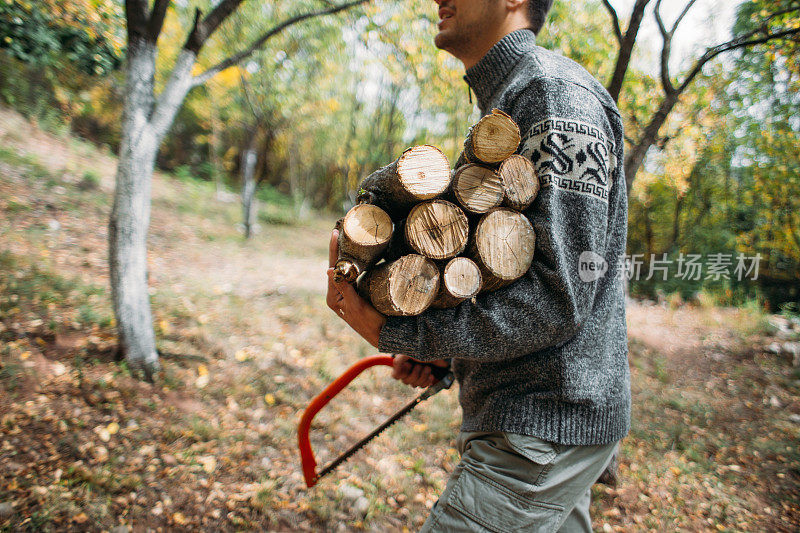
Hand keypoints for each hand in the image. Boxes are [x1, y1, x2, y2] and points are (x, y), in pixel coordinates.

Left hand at [327, 228, 385, 347]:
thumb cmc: (369, 323)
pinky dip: (354, 264)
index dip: (333, 249)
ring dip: (346, 255)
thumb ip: (343, 288)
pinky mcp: (355, 294)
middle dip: (338, 249)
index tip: (334, 233)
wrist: (381, 335)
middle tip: (340, 230)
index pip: (332, 268)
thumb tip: (328, 270)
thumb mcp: (356, 305)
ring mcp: (346, 294)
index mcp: (333, 297)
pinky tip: (357, 255)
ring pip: (344, 270)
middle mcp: (337, 294)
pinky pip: (352, 275)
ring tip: (347, 238)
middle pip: (336, 266)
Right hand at [391, 354, 448, 387]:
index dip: (402, 373)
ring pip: (415, 385)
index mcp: (403, 364)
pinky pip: (422, 386)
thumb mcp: (409, 352)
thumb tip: (395, 374)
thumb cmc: (424, 349)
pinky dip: (427, 381)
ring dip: (423, 376)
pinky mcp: (425, 378)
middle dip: (415, 374)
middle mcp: (408, 370)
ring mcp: (417, 375)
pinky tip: (431, 375)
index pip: (396, 375)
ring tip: (428, 368)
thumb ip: (398, 362)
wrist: (440, 351)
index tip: (409, 365)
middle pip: (406, 381)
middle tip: (420, 365)